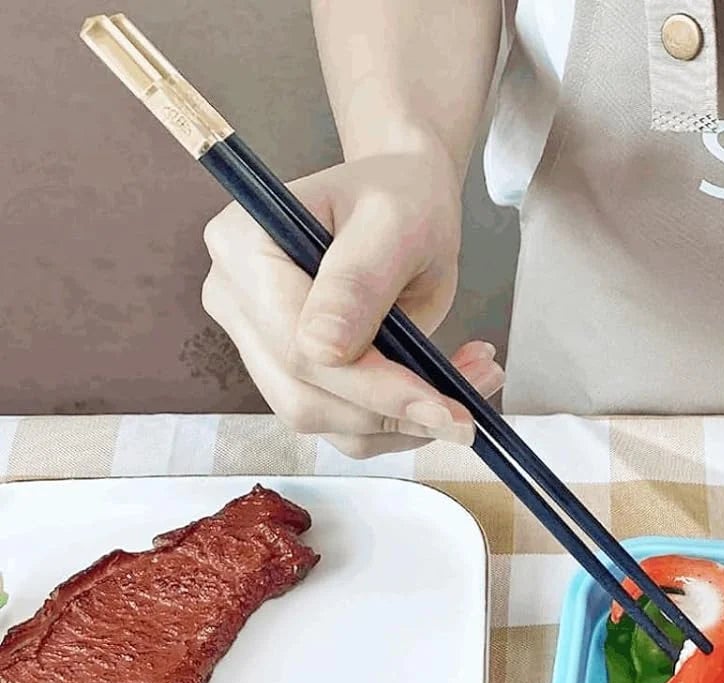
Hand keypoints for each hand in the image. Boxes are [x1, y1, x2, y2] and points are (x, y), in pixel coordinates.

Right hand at [201, 144, 503, 457]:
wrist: (404, 204)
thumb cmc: (398, 197)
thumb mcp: (393, 223)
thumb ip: (359, 280)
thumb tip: (323, 348)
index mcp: (244, 248)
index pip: (297, 346)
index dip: (372, 387)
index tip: (443, 406)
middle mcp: (237, 302)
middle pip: (305, 397)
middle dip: (395, 412)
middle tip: (469, 409)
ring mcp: (261, 345)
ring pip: (329, 423)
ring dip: (405, 423)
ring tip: (470, 382)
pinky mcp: (295, 376)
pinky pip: (347, 428)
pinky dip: (401, 423)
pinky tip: (442, 390)